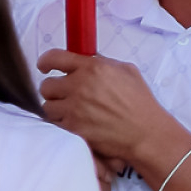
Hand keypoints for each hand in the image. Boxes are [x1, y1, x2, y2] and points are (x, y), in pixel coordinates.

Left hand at [37, 50, 182, 170]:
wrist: (145, 132)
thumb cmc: (139, 101)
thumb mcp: (126, 71)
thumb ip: (101, 63)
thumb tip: (82, 60)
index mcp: (93, 68)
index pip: (55, 58)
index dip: (46, 61)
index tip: (44, 66)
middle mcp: (80, 85)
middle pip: (46, 86)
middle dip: (55, 90)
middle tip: (66, 95)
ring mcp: (74, 108)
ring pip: (47, 106)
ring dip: (57, 108)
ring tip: (73, 111)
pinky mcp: (72, 127)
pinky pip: (55, 123)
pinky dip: (62, 123)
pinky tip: (77, 123)